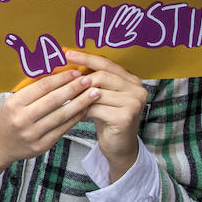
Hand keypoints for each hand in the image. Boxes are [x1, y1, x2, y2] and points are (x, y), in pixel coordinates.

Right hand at [0, 68, 97, 190]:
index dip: (61, 78)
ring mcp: (32, 134)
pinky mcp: (41, 146)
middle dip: (74, 88)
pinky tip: (84, 110)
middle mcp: (22, 119)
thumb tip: (59, 75)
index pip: (42, 87)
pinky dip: (75, 118)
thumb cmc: (8, 118)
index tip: (75, 72)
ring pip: (62, 116)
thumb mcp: (13, 101)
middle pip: (54, 100)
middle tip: (89, 79)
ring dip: (81, 103)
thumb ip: (33, 91)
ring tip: (94, 93)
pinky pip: (63, 129)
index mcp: (14, 103)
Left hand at [66, 50, 147, 182]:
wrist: (119, 147)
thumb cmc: (107, 118)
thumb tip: (67, 64)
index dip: (86, 57)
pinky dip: (83, 111)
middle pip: (101, 76)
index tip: (67, 53)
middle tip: (64, 87)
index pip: (106, 63)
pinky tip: (79, 116)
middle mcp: (137, 88)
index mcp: (131, 79)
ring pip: (96, 92)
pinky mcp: (126, 117)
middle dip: (79, 81)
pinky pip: (96, 108)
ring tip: (70, 103)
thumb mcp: (101, 96)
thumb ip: (93, 80)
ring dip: (79, 98)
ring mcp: (134, 103)